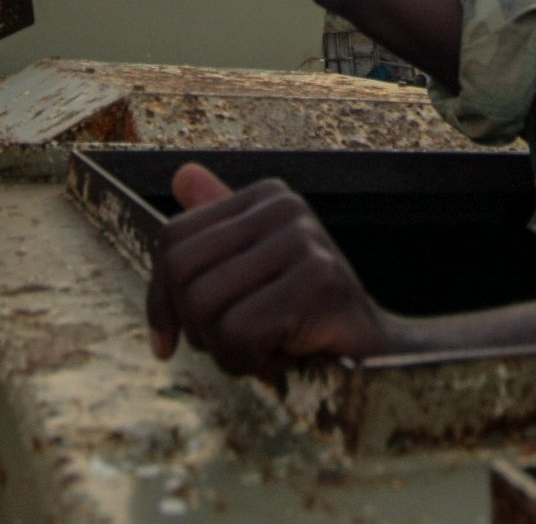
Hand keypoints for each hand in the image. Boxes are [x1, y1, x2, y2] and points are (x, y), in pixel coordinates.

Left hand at [145, 163, 395, 377]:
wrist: (374, 353)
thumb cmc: (307, 317)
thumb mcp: (254, 271)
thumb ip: (216, 232)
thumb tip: (182, 173)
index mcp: (266, 197)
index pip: (173, 239)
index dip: (160, 300)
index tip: (168, 340)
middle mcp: (285, 208)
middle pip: (182, 273)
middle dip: (196, 328)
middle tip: (236, 346)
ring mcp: (303, 240)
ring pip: (204, 307)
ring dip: (227, 351)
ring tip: (267, 349)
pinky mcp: (317, 280)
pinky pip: (239, 333)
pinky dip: (252, 362)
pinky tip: (286, 356)